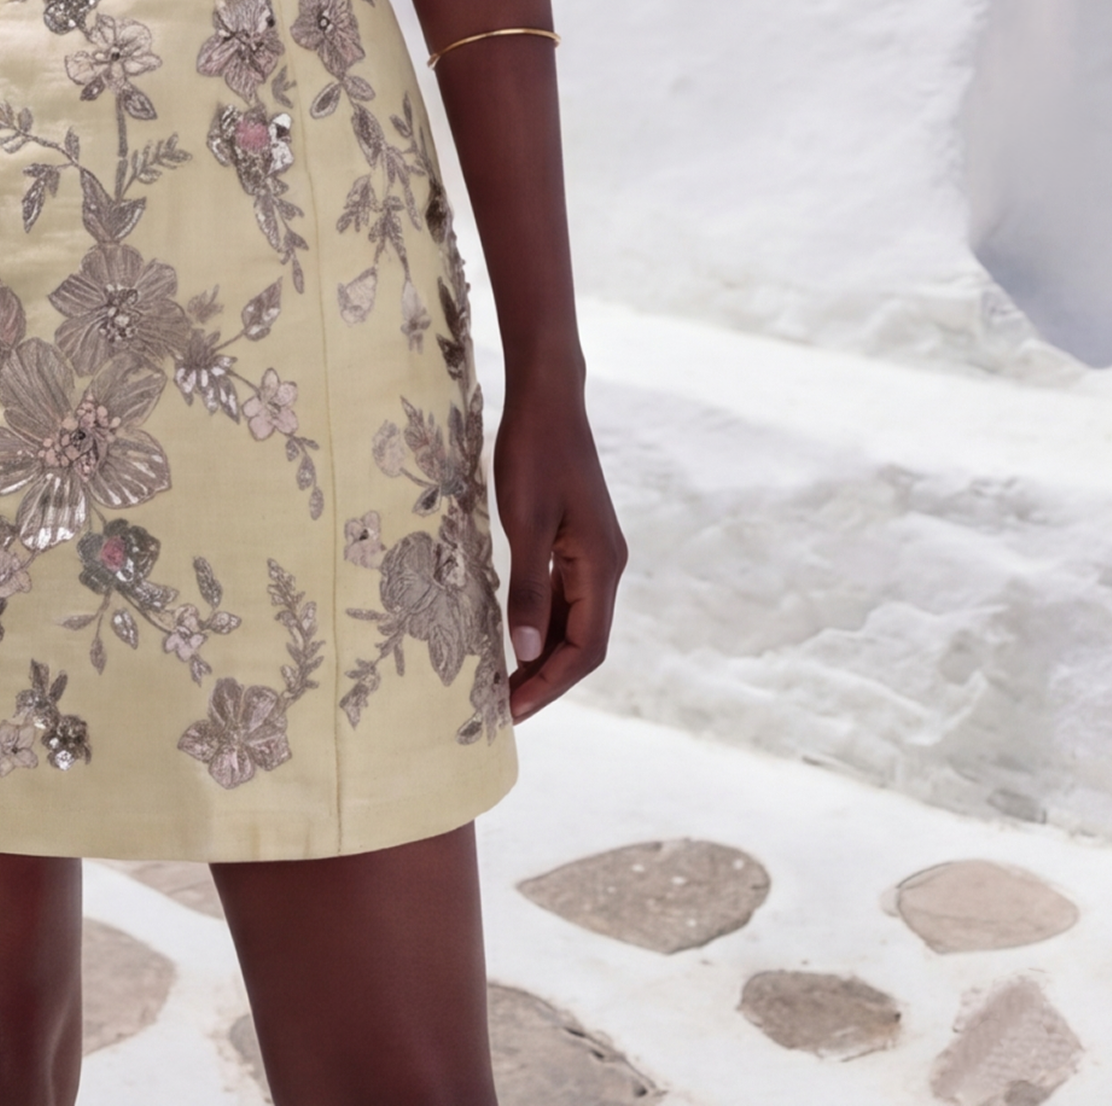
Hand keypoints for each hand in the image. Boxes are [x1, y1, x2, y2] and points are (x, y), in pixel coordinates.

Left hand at [492, 387, 625, 720]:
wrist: (547, 400)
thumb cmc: (534, 453)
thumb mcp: (525, 523)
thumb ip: (528, 589)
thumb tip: (527, 652)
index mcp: (602, 565)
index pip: (585, 649)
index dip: (550, 685)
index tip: (512, 711)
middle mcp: (608, 567)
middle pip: (585, 644)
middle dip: (547, 681)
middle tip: (503, 710)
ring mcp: (595, 555)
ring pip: (576, 624)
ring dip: (544, 658)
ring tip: (504, 686)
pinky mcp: (578, 543)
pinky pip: (566, 600)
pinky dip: (543, 627)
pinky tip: (515, 640)